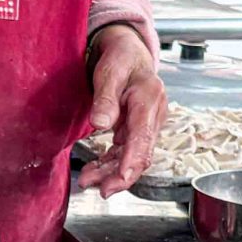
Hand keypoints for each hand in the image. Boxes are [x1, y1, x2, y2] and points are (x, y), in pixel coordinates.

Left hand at [77, 24, 167, 194]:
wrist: (129, 50)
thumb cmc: (121, 57)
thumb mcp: (110, 70)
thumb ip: (106, 97)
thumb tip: (101, 123)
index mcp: (149, 99)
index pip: (143, 137)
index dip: (132, 162)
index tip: (120, 180)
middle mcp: (153, 114)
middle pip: (142, 153)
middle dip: (121, 175)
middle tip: (101, 190)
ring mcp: (147, 123)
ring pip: (133, 155)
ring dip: (112, 172)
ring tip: (88, 180)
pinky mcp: (137, 128)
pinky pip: (126, 151)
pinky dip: (111, 163)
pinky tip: (95, 170)